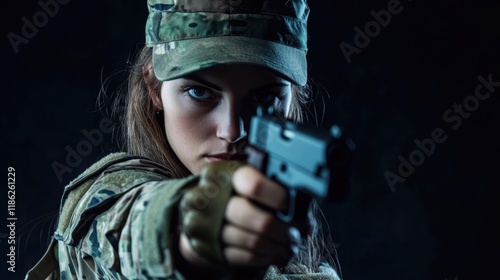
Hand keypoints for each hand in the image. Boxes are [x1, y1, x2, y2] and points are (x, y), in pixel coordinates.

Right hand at [179, 161, 299, 267]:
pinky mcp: (208, 247)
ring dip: (277, 247)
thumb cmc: (227, 191)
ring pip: (253, 242)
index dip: (280, 198)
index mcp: (224, 175)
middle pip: (259, 220)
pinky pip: (244, 257)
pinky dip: (264, 257)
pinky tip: (273, 253)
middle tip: (295, 233)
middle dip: (283, 231)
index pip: (255, 186)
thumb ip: (266, 185)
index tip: (292, 207)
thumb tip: (299, 207)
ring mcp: (206, 225)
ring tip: (288, 245)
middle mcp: (211, 199)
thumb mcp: (241, 177)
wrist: (196, 208)